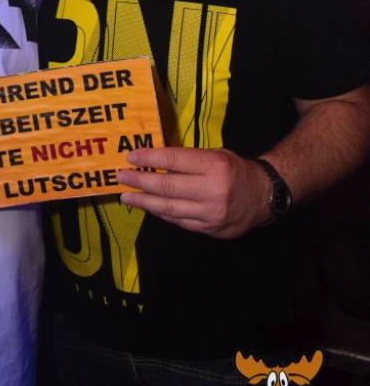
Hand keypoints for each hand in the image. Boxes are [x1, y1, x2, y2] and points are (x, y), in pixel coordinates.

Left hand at [117, 146, 271, 238]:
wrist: (264, 196)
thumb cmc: (235, 170)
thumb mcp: (215, 155)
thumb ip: (188, 160)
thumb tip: (154, 162)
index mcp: (214, 165)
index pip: (174, 160)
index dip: (149, 158)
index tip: (130, 157)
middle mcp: (212, 190)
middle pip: (167, 186)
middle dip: (140, 181)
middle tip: (121, 177)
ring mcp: (210, 213)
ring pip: (169, 208)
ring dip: (144, 202)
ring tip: (127, 196)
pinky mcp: (209, 229)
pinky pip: (179, 221)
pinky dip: (161, 213)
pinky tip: (149, 207)